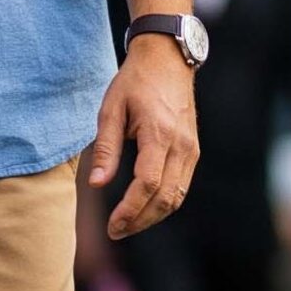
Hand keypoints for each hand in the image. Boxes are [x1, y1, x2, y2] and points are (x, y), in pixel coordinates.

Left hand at [88, 39, 198, 240]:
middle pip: (166, 197)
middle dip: (140, 220)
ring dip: (153, 216)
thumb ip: (106, 149)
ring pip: (177, 196)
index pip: (148, 184)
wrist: (167, 59)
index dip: (130, 209)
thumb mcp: (111, 109)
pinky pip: (181, 186)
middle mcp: (181, 145)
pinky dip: (164, 203)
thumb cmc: (135, 82)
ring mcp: (191, 149)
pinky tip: (144, 208)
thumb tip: (97, 185)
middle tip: (115, 231)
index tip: (112, 225)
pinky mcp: (193, 151)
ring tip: (127, 225)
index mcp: (159, 133)